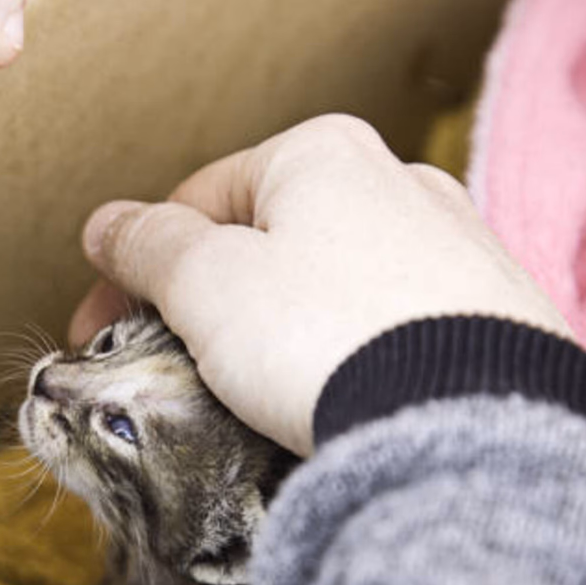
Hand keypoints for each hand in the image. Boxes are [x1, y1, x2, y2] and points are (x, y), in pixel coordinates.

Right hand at [73, 115, 569, 455]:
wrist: (469, 429)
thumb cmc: (330, 338)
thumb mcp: (208, 283)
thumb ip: (150, 246)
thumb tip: (107, 226)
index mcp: (320, 155)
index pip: (196, 200)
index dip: (134, 266)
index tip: (99, 330)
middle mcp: (396, 182)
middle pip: (262, 242)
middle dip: (204, 301)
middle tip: (165, 363)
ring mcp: (449, 247)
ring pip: (323, 286)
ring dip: (270, 330)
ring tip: (242, 392)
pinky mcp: (485, 314)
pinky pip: (380, 325)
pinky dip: (338, 354)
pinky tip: (323, 396)